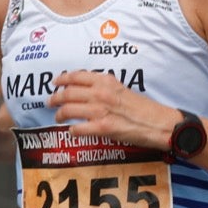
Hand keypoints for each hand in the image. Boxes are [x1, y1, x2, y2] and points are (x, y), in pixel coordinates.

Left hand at [46, 69, 167, 146]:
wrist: (157, 122)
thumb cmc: (142, 108)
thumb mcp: (122, 89)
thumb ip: (105, 86)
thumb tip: (87, 89)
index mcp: (106, 81)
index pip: (76, 76)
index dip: (62, 79)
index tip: (55, 83)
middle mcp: (101, 93)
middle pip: (67, 93)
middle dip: (55, 98)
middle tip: (50, 102)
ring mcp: (100, 110)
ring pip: (68, 110)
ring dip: (59, 115)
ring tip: (58, 118)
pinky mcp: (102, 128)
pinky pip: (77, 129)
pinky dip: (72, 130)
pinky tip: (72, 131)